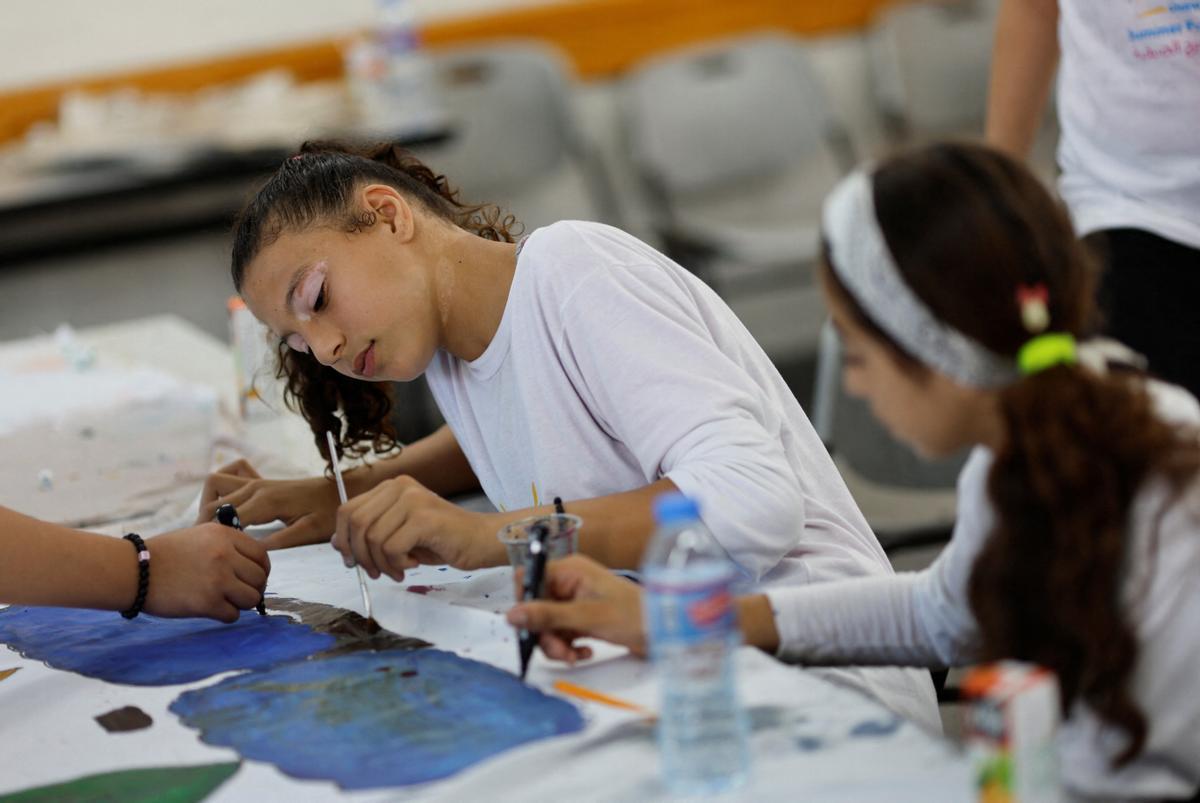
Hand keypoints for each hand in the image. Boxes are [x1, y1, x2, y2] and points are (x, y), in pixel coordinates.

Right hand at [142, 523, 270, 622]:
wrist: (133, 570)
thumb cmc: (163, 555)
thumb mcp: (199, 536)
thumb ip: (226, 546)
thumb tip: (251, 567)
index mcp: (224, 536)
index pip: (261, 555)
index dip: (261, 570)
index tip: (253, 578)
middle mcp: (225, 555)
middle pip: (259, 579)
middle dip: (252, 589)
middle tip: (239, 594)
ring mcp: (218, 579)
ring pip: (251, 598)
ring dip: (241, 604)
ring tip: (225, 602)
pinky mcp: (207, 602)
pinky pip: (233, 615)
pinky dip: (226, 615)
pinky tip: (212, 610)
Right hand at [197, 459, 339, 548]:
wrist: (341, 490)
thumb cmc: (329, 513)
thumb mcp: (309, 532)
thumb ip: (281, 541)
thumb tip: (252, 550)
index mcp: (266, 501)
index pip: (226, 516)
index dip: (214, 534)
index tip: (211, 552)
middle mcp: (256, 487)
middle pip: (214, 500)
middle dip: (204, 522)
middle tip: (206, 545)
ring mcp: (257, 482)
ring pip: (216, 483)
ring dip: (209, 502)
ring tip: (213, 527)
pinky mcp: (261, 481)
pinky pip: (231, 474)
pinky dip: (223, 487)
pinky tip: (229, 506)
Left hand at [331, 476, 501, 579]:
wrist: (481, 540)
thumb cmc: (441, 539)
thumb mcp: (398, 534)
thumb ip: (370, 533)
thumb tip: (337, 543)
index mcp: (392, 486)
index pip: (348, 510)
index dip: (343, 539)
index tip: (352, 561)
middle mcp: (400, 487)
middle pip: (356, 523)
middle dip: (359, 555)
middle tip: (373, 573)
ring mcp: (413, 500)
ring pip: (373, 539)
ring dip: (380, 564)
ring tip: (397, 571)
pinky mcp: (424, 518)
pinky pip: (391, 548)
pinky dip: (398, 564)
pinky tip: (413, 565)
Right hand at [506, 555, 645, 661]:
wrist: (663, 631)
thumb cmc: (632, 615)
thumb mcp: (586, 617)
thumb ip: (547, 616)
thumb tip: (511, 614)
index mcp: (569, 570)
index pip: (529, 578)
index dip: (525, 602)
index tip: (531, 625)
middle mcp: (569, 582)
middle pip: (536, 606)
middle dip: (544, 633)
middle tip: (561, 652)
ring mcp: (575, 601)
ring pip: (547, 624)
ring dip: (556, 644)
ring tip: (574, 656)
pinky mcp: (582, 618)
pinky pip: (561, 633)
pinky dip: (568, 646)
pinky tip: (584, 652)